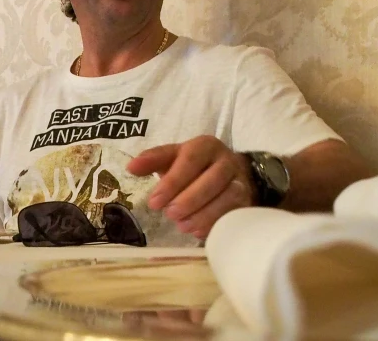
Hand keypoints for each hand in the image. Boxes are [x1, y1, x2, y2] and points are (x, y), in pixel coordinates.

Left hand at [126, 135, 255, 239]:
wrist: (230, 172)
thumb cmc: (194, 166)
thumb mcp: (174, 158)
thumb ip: (153, 160)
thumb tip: (131, 167)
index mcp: (206, 146)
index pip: (191, 160)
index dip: (173, 181)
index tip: (154, 202)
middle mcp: (227, 160)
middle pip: (212, 179)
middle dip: (188, 200)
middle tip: (169, 214)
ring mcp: (240, 181)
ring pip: (227, 197)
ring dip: (202, 215)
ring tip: (182, 226)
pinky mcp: (246, 201)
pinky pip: (234, 213)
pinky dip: (215, 224)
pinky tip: (198, 232)